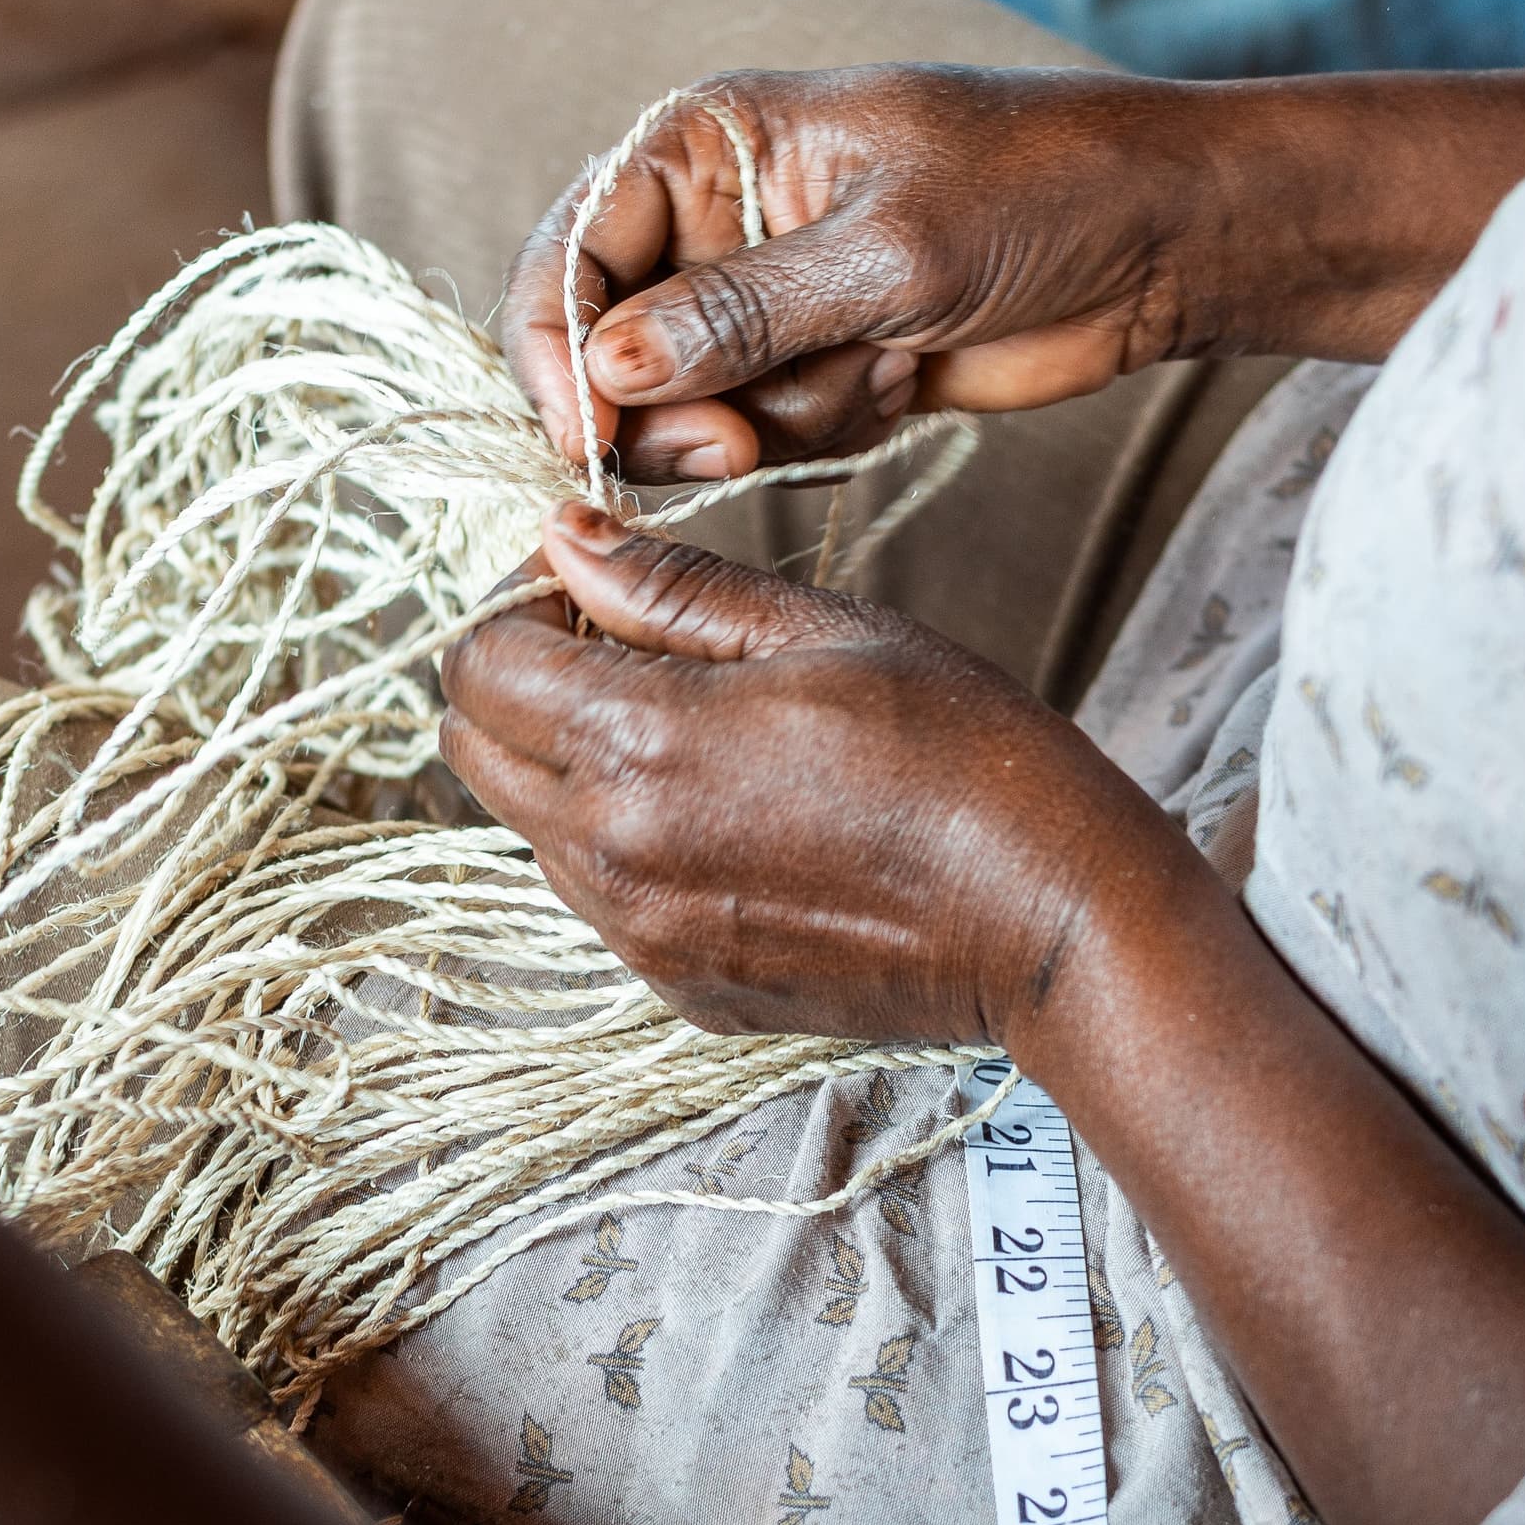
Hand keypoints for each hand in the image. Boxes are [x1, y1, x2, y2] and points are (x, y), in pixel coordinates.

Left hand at [437, 506, 1176, 1044]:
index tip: (591, 587)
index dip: (520, 603)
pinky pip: (598, 900)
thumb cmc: (967, 756)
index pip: (477, 662)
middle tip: (624, 647)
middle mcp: (615, 855)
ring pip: (529, 828)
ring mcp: (642, 935)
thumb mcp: (825, 629)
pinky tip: (731, 813)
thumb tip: (565, 536)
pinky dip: (624, 845)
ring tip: (694, 733)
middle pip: (474, 749)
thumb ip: (673, 587)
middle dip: (521, 682)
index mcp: (641, 745)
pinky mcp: (679, 988)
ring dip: (569, 767)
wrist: (1051, 924)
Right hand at [502, 65, 1213, 485]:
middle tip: (736, 448)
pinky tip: (905, 381)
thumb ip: (742, 315)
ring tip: (878, 371)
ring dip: (775, 422)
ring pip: (688, 411)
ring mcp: (765, 303)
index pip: (571, 252)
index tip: (587, 440)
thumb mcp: (889, 249)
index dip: (557, 352)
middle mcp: (716, 221)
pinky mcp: (817, 369)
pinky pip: (766, 436)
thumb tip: (607, 372)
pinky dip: (825, 434)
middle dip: (670, 414)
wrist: (1166, 240)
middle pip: (608, 351)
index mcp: (708, 144)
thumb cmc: (1041, 189)